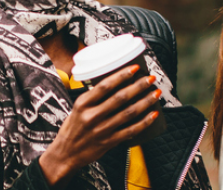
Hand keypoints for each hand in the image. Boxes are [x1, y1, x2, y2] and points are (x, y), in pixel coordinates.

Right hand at [39, 65, 160, 188]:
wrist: (66, 153)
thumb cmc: (73, 128)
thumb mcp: (77, 108)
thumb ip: (93, 97)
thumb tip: (117, 82)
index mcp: (83, 103)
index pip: (105, 86)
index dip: (122, 76)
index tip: (135, 68)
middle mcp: (92, 116)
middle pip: (120, 98)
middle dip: (139, 86)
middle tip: (151, 79)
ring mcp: (101, 130)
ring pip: (129, 113)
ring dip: (145, 102)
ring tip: (156, 93)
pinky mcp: (109, 142)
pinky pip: (131, 130)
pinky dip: (144, 122)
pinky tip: (153, 114)